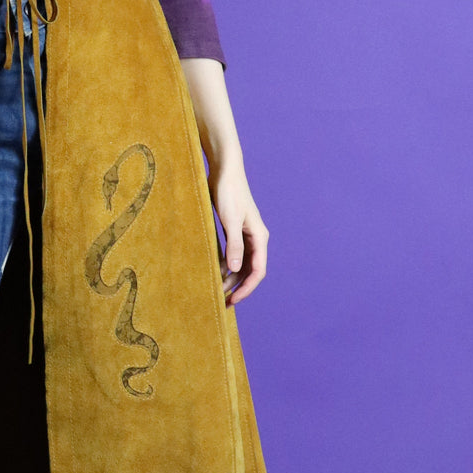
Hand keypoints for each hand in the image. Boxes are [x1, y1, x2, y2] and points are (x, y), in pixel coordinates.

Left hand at [207, 161, 268, 305]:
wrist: (224, 170)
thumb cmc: (228, 192)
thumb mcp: (230, 220)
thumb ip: (234, 245)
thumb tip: (234, 270)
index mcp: (259, 237)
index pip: (257, 271)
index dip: (246, 288)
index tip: (232, 300)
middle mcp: (255, 238)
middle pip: (249, 270)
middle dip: (237, 286)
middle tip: (222, 302)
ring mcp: (244, 233)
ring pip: (239, 262)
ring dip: (229, 276)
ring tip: (215, 289)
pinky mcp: (233, 228)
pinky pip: (232, 252)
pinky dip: (224, 263)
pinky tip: (213, 270)